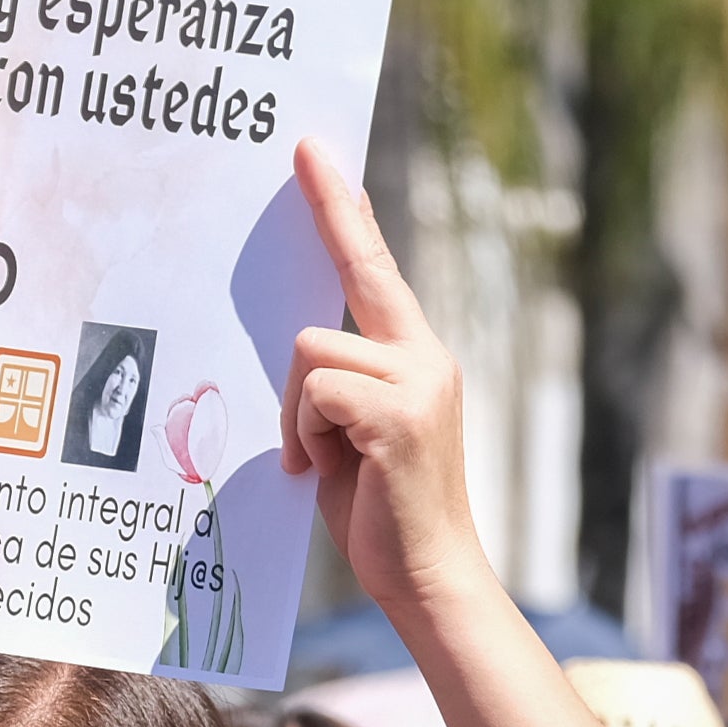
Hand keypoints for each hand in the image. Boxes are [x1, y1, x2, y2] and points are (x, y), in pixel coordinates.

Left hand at [279, 139, 489, 617]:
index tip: (313, 152)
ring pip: (310, 354)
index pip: (373, 268)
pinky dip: (307, 435)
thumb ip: (339, 382)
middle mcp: (427, 358)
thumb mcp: (356, 430)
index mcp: (419, 358)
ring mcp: (418, 383)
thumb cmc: (384, 509)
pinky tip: (333, 472)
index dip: (342, 208)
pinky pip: (315, 393)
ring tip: (329, 462)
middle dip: (309, 334)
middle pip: (328, 313)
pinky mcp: (398, 413)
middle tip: (310, 273)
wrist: (429, 573)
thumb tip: (299, 355)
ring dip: (298, 416)